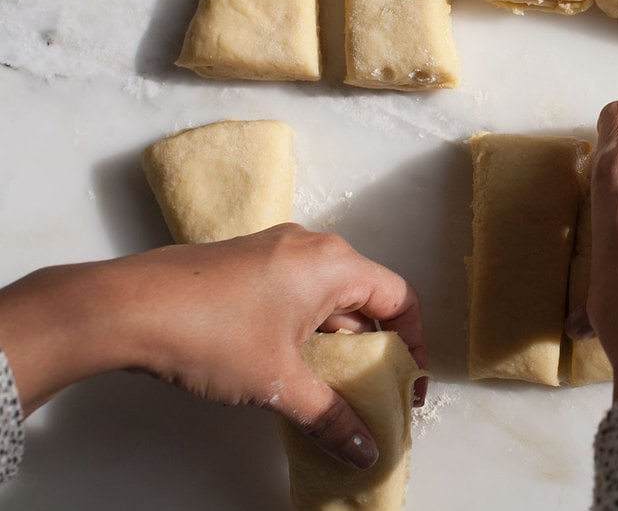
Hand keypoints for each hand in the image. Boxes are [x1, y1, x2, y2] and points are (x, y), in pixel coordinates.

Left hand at [0, 223, 424, 469]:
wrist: (125, 307)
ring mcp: (276, 252)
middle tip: (373, 394)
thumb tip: (364, 449)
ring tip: (332, 388)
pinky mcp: (247, 264)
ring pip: (327, 298)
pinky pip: (296, 294)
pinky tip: (289, 366)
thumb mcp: (278, 383)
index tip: (407, 383)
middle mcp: (312, 247)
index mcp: (334, 264)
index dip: (412, 343)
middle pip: (365, 298)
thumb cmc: (211, 334)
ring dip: (337, 342)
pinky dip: (306, 330)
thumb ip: (329, 416)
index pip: (398, 297)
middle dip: (374, 348)